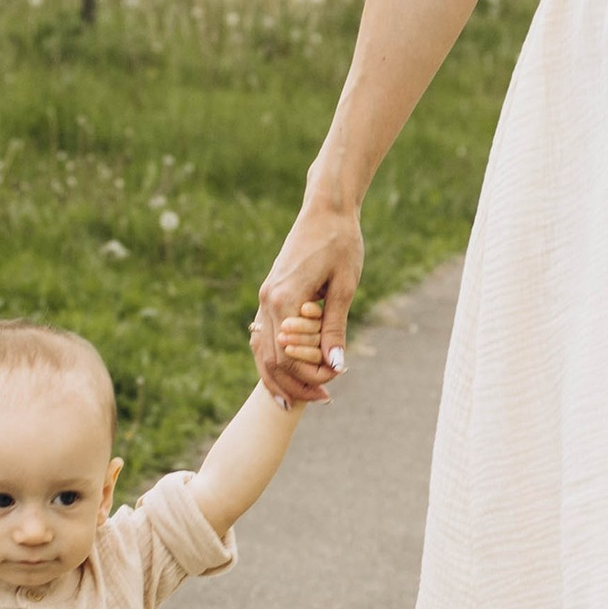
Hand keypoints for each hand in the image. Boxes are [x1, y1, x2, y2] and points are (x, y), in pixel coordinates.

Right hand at [252, 190, 362, 403]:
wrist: (325, 210)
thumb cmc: (340, 244)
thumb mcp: (345, 287)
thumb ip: (335, 327)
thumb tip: (336, 365)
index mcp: (284, 299)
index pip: (288, 357)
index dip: (310, 376)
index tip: (335, 380)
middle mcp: (267, 301)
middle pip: (270, 360)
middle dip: (294, 385)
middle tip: (322, 398)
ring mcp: (265, 299)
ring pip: (262, 351)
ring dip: (281, 377)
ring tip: (303, 396)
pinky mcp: (270, 295)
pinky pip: (265, 336)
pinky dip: (276, 358)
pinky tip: (291, 371)